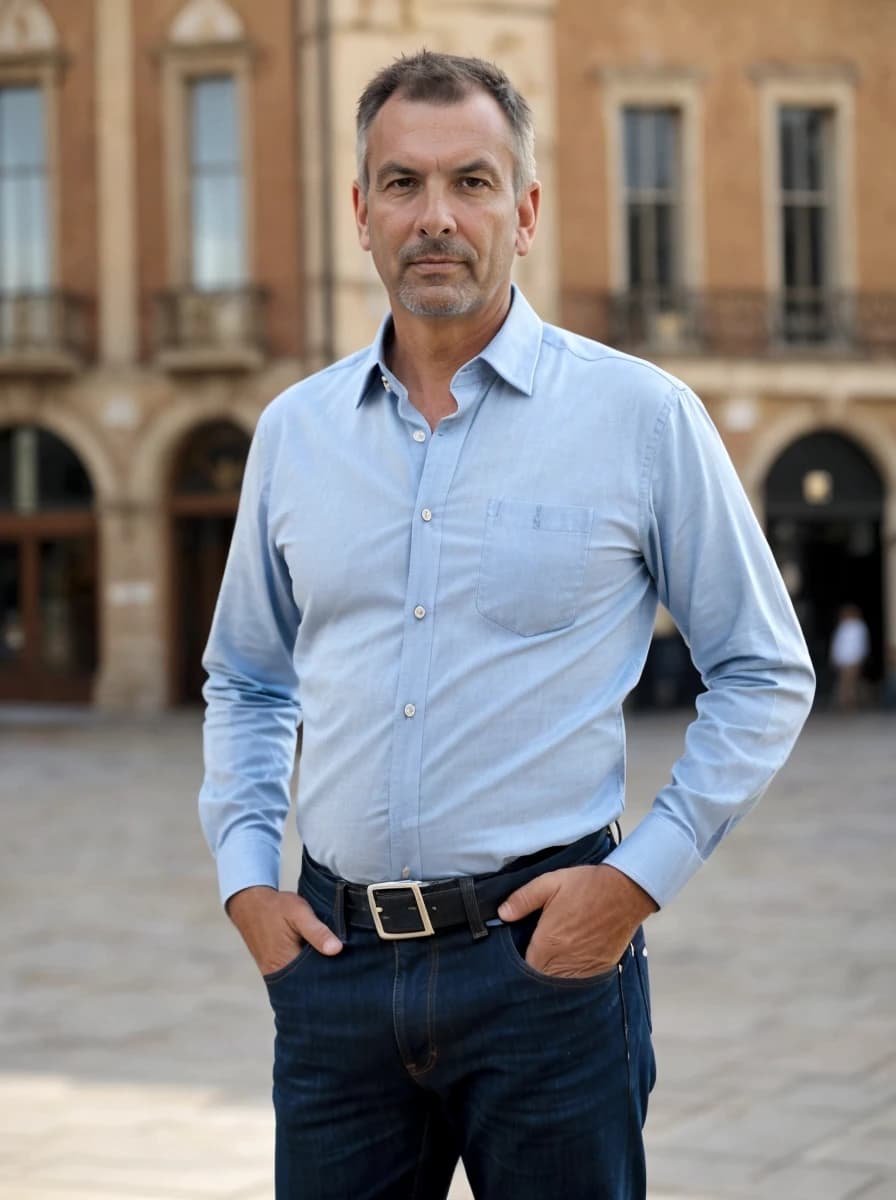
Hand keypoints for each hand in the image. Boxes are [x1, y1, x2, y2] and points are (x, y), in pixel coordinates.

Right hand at [226, 885, 342, 976]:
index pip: (315, 980)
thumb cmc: (276, 907)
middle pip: (308, 985)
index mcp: (285, 962)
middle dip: (326, 978)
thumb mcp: (299, 913)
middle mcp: (278, 974)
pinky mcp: (273, 969)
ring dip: (316, 975)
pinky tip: (318, 962)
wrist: (250, 905)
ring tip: (334, 965)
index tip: (347, 970)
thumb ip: (317, 931)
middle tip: (344, 969)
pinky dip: (306, 971)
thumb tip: (337, 950)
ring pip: (301, 982)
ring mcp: (274, 974)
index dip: (333, 976)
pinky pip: (293, 977)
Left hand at [497, 863, 657, 978]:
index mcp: (548, 942)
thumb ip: (523, 899)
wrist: (624, 891)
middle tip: (537, 957)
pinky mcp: (600, 968)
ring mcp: (584, 967)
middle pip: (543, 979)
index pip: (526, 968)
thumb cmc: (586, 885)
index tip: (522, 954)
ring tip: (553, 962)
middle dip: (537, 971)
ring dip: (555, 977)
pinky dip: (574, 977)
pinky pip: (581, 982)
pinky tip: (572, 963)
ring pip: (561, 984)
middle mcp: (564, 960)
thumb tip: (502, 913)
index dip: (521, 964)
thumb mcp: (549, 883)